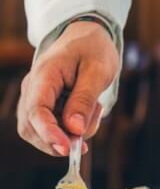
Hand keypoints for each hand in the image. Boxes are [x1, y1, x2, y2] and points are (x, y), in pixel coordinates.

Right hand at [17, 20, 117, 155]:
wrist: (87, 38)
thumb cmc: (93, 51)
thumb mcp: (98, 71)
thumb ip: (85, 100)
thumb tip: (74, 129)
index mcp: (44, 75)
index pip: (37, 111)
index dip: (50, 134)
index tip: (68, 150)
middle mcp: (32, 89)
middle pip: (32, 128)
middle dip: (60, 138)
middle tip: (91, 125)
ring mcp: (34, 98)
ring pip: (42, 132)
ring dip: (70, 133)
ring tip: (94, 108)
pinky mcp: (43, 106)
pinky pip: (52, 128)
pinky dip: (71, 129)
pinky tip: (88, 112)